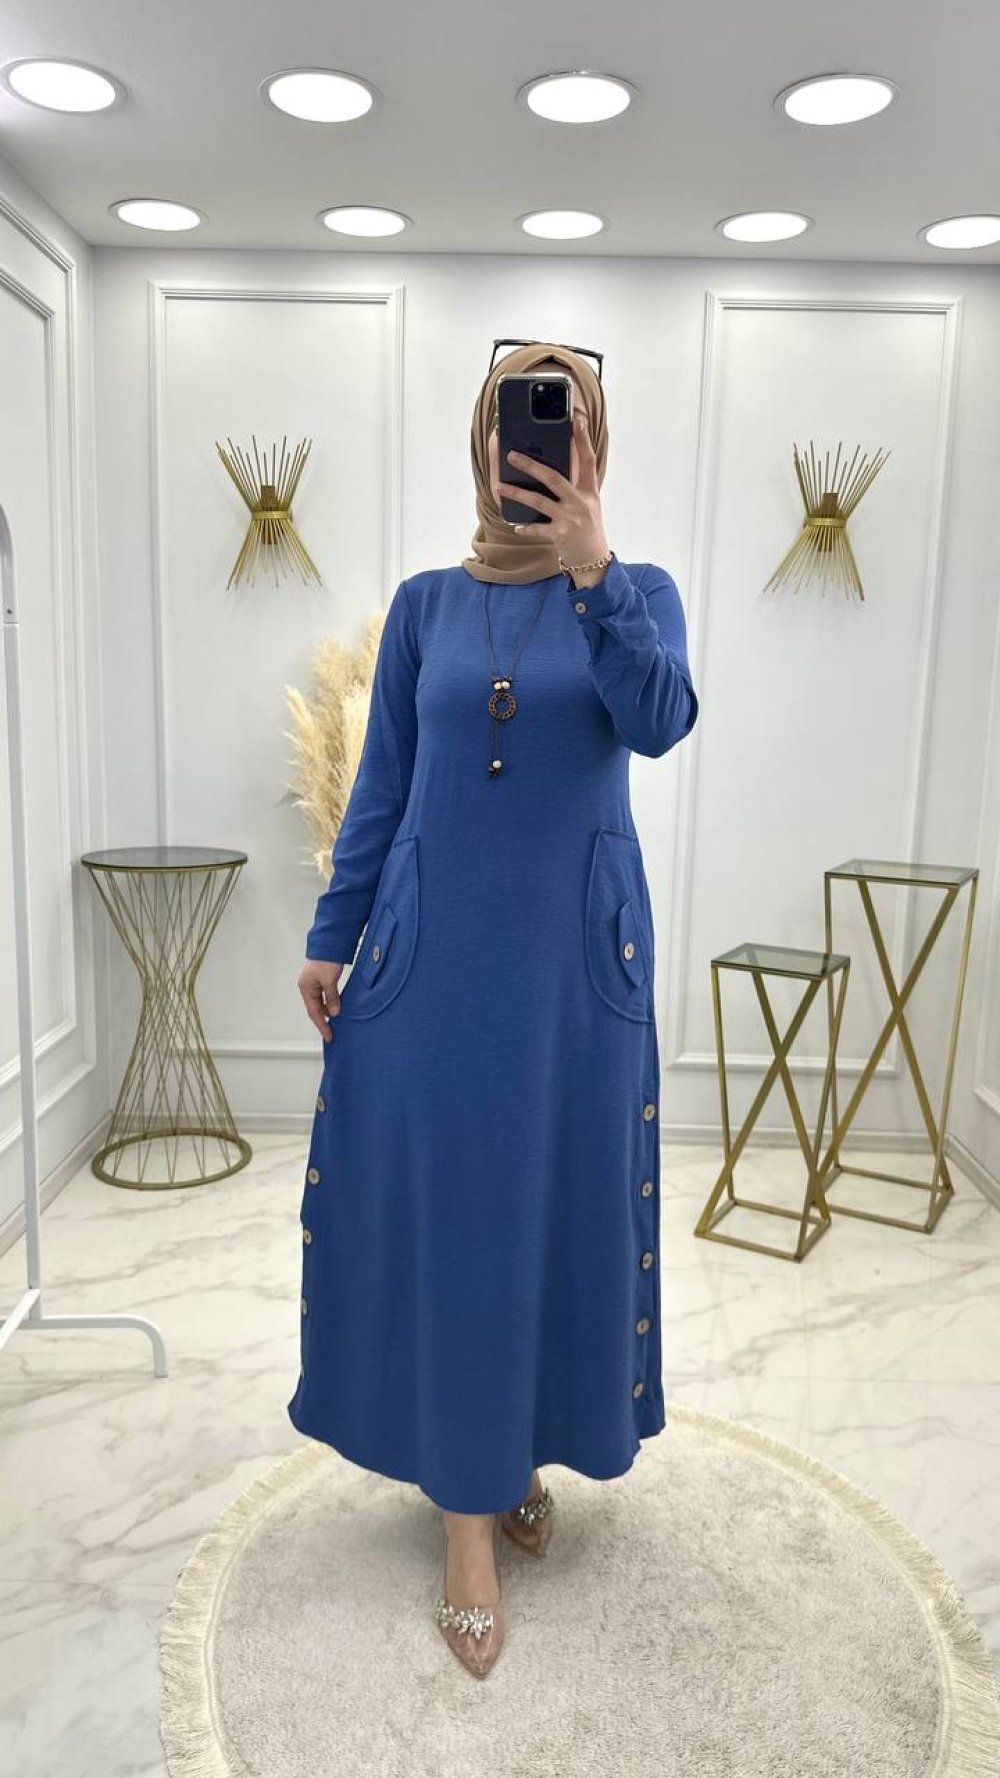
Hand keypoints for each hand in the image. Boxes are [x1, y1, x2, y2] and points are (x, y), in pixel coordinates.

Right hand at [298, 959, 343, 1040]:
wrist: (329, 944)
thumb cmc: (326, 959)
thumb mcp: (329, 981)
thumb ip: (332, 998)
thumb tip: (335, 1012)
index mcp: (306, 988)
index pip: (314, 1012)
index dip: (321, 1025)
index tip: (328, 1036)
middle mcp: (308, 987)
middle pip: (316, 1009)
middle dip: (324, 1021)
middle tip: (332, 1032)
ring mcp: (314, 984)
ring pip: (321, 1003)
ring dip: (329, 1011)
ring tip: (338, 1021)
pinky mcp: (321, 981)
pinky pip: (325, 997)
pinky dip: (331, 1003)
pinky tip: (338, 1007)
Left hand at [496, 409, 609, 565]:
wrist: (594, 559)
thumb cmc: (587, 527)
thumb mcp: (587, 503)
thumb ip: (575, 485)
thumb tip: (550, 465)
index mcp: (589, 490)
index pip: (587, 459)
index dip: (583, 439)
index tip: (576, 419)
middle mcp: (581, 502)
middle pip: (554, 477)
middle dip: (531, 465)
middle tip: (511, 454)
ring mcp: (570, 519)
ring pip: (539, 501)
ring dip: (517, 493)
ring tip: (500, 486)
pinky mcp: (561, 535)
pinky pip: (537, 528)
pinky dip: (525, 527)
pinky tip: (516, 525)